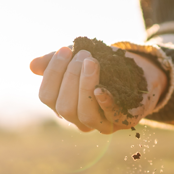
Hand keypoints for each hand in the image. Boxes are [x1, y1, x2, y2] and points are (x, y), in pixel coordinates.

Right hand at [30, 46, 166, 133]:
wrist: (140, 70)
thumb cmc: (105, 66)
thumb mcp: (78, 59)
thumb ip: (57, 62)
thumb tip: (33, 66)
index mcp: (64, 105)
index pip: (47, 96)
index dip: (52, 73)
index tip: (65, 50)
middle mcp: (79, 120)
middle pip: (64, 107)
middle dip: (70, 77)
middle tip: (83, 53)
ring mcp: (101, 124)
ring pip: (83, 113)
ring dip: (85, 85)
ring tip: (91, 62)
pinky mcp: (123, 122)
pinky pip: (110, 117)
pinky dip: (104, 102)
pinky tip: (102, 88)